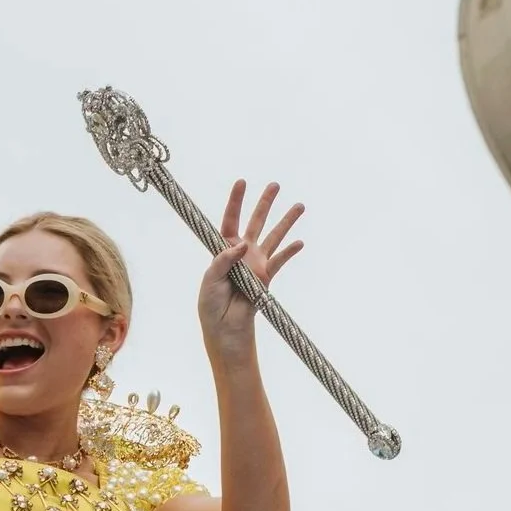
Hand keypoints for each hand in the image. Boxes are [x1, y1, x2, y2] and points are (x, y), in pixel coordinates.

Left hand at [198, 179, 305, 359]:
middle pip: (256, 221)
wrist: (225, 327)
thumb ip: (224, 259)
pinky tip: (299, 242)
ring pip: (274, 237)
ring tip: (299, 206)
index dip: (235, 201)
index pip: (230, 220)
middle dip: (265, 203)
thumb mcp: (210, 279)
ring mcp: (256, 264)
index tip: (242, 182)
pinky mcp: (267, 277)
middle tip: (275, 185)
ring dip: (287, 222)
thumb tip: (244, 245)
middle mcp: (242, 253)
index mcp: (223, 249)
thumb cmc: (211, 304)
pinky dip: (290, 251)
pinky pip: (280, 261)